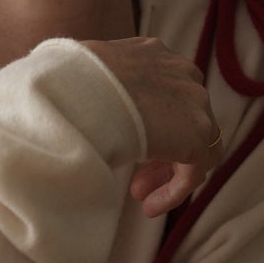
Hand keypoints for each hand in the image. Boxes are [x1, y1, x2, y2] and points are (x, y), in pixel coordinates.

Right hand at [82, 35, 221, 217]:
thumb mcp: (83, 75)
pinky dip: (174, 191)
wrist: (79, 94)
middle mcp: (182, 73)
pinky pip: (194, 171)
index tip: (129, 149)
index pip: (168, 94)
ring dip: (166, 174)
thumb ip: (95, 85)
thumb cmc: (65, 85)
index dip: (152, 125)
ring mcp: (195, 101)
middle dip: (161, 153)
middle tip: (136, 180)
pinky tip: (150, 208)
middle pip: (185, 120)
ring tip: (140, 196)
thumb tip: (67, 95)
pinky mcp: (198, 134)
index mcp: (156, 54)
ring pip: (195, 147)